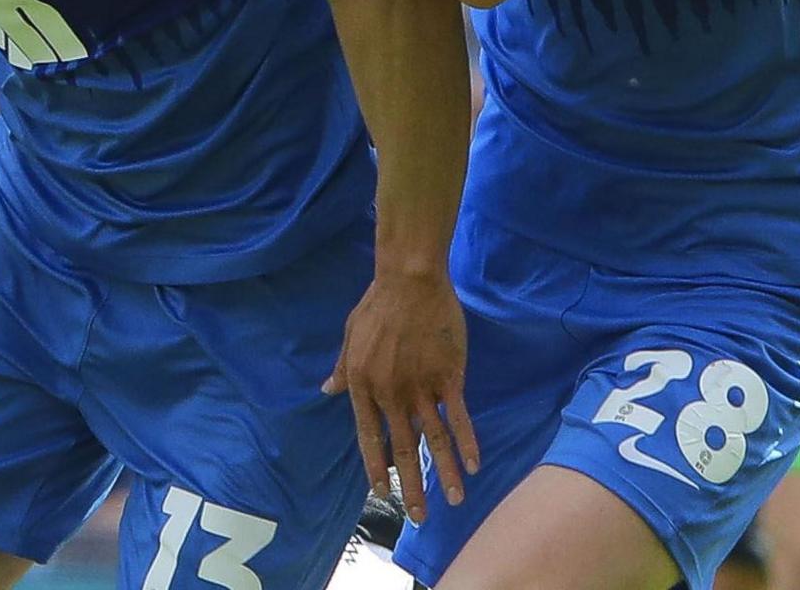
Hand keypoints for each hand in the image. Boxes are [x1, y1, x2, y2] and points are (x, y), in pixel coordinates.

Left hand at [324, 266, 479, 525]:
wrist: (409, 281)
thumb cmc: (376, 305)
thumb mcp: (349, 337)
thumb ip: (341, 369)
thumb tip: (325, 389)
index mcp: (363, 386)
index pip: (370, 438)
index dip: (377, 466)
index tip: (382, 492)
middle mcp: (390, 394)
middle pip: (404, 448)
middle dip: (411, 485)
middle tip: (419, 517)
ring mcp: (421, 388)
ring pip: (434, 439)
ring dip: (445, 473)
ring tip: (454, 501)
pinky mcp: (448, 377)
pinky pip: (459, 417)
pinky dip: (467, 443)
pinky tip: (474, 465)